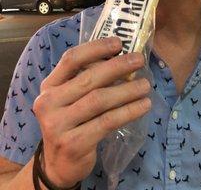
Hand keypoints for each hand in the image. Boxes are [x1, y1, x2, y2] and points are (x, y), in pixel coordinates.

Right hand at [33, 37, 150, 187]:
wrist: (58, 164)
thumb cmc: (70, 121)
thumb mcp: (69, 98)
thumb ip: (86, 79)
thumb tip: (122, 57)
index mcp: (49, 86)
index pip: (71, 59)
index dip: (96, 47)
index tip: (119, 43)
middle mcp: (49, 103)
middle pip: (88, 79)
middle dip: (118, 66)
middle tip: (139, 60)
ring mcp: (58, 124)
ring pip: (99, 100)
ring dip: (127, 90)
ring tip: (145, 85)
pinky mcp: (73, 143)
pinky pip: (107, 121)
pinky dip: (129, 111)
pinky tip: (143, 105)